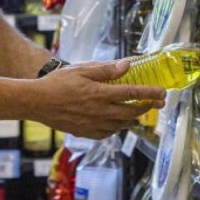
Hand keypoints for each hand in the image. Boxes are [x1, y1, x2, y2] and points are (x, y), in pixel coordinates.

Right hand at [30, 59, 165, 138]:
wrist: (36, 102)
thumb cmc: (57, 83)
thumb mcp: (82, 69)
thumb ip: (106, 69)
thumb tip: (128, 65)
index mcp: (100, 94)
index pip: (132, 94)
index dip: (150, 94)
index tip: (163, 93)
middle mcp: (100, 112)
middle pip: (132, 113)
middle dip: (147, 107)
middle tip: (156, 102)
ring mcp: (93, 124)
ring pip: (121, 125)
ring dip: (133, 118)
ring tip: (138, 111)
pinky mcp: (85, 133)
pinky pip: (108, 133)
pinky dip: (117, 127)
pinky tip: (117, 121)